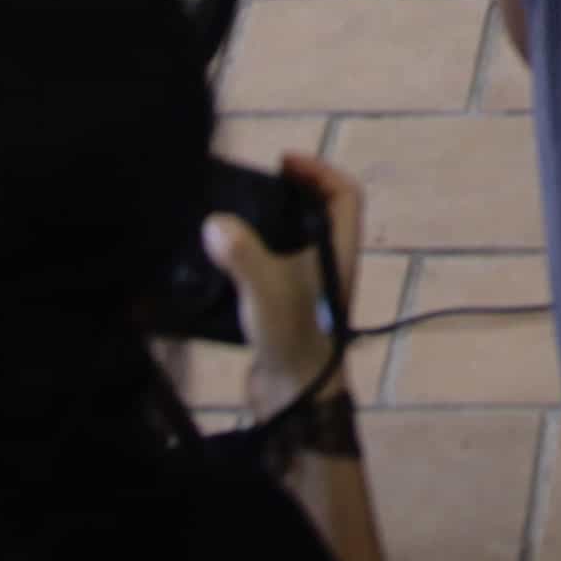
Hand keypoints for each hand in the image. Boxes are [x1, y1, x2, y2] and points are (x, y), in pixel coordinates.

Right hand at [217, 151, 364, 406]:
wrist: (293, 398)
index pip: (345, 196)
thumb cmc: (292, 337)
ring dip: (263, 227)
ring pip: (290, 242)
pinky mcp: (281, 308)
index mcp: (336, 252)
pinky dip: (247, 259)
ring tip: (227, 219)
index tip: (284, 163)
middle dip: (285, 194)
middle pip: (315, 214)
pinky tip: (216, 262)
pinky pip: (268, 270)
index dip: (320, 170)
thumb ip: (241, 253)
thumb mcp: (265, 289)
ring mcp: (305, 288)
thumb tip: (214, 224)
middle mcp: (325, 265)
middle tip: (249, 188)